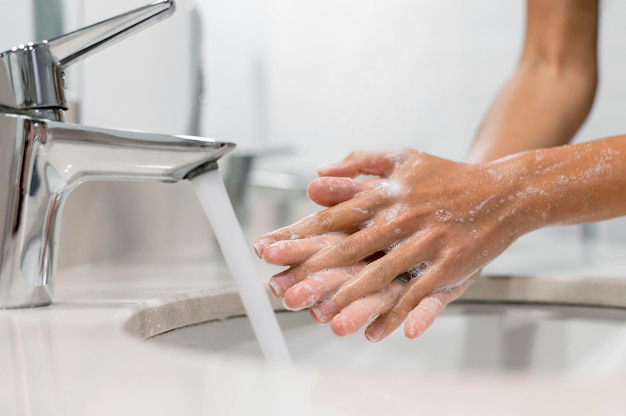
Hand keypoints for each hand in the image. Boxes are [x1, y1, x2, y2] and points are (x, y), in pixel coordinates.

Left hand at [255, 149, 527, 340]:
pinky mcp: (452, 265)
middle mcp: (403, 218)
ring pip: (384, 274)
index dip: (300, 235)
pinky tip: (382, 330)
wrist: (503, 191)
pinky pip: (422, 293)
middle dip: (315, 272)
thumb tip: (316, 175)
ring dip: (353, 298)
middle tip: (286, 291)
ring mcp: (428, 243)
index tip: (270, 249)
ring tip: (326, 317)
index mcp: (387, 194)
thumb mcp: (403, 159)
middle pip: (352, 248)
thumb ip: (359, 164)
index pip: (335, 217)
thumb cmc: (446, 177)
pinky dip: (402, 313)